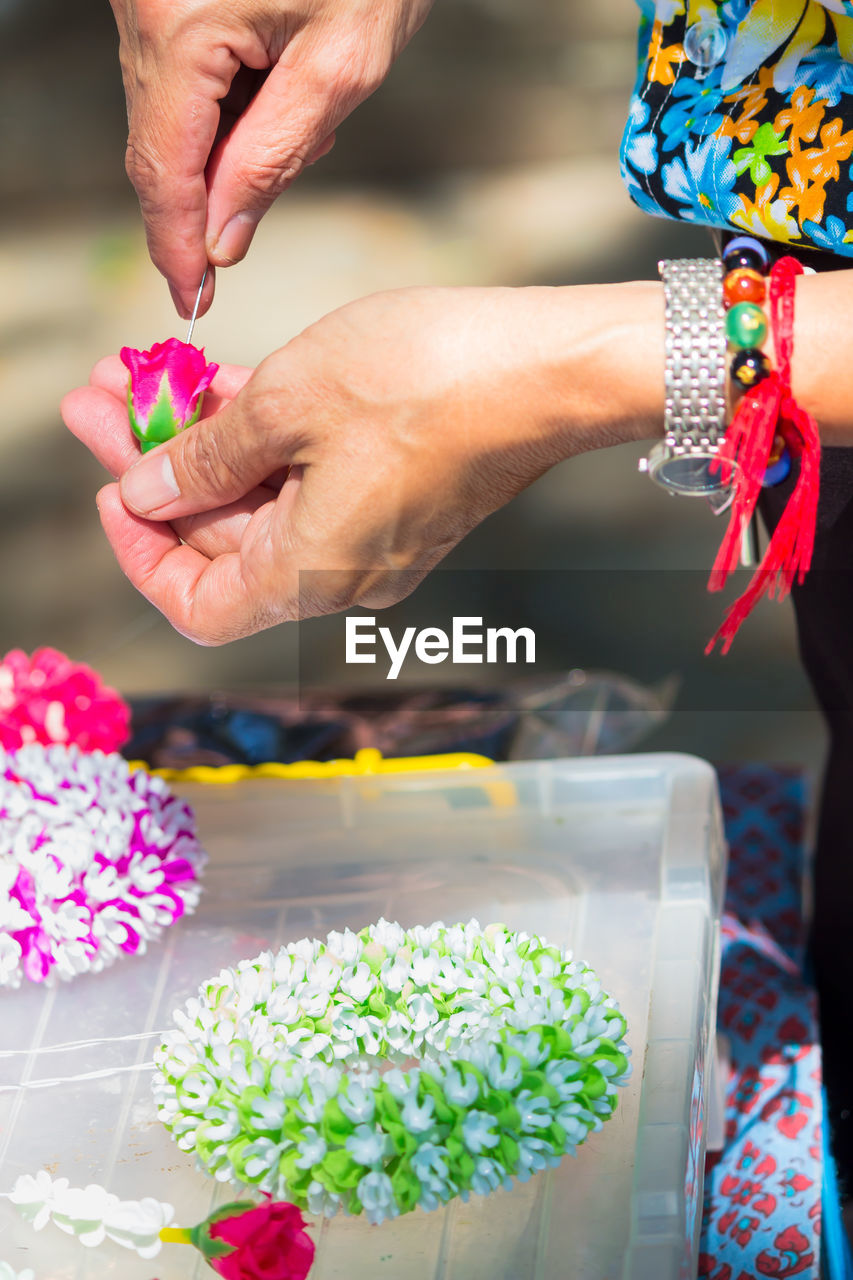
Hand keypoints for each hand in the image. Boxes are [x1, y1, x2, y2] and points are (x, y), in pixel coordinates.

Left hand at [62, 284, 663, 644]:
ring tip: (145, 374)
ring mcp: (375, 534)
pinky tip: (218, 381)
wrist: (552, 367)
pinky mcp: (398, 494)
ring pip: (265, 502)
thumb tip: (146, 491)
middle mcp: (342, 571)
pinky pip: (310, 480)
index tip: (113, 489)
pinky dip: (263, 439)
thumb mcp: (286, 402)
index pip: (198, 606)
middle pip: (225, 542)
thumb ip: (204, 456)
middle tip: (108, 398)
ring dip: (206, 445)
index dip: (142, 554)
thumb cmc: (427, 381)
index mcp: (311, 572)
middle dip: (161, 470)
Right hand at [108, 0, 432, 315]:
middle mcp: (142, 6)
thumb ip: (273, 162)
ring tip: (297, 129)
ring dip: (221, 154)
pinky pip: (179, 74)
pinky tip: (279, 95)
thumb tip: (223, 240)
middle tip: (235, 254)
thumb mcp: (340, 69)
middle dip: (204, 203)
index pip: (163, 168)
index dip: (177, 246)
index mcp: (179, 24)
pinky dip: (224, 110)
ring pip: (167, 113)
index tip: (191, 302)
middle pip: (157, 144)